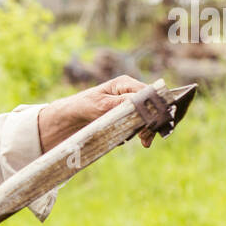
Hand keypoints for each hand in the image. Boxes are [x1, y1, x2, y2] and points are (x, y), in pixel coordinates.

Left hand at [37, 75, 154, 150]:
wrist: (69, 119)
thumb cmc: (82, 106)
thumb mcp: (102, 104)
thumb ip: (122, 103)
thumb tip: (142, 102)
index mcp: (125, 83)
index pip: (150, 93)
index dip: (156, 107)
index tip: (153, 123)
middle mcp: (130, 92)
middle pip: (152, 107)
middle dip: (151, 123)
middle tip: (146, 139)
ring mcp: (129, 105)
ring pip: (147, 118)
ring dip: (143, 131)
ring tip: (142, 142)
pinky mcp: (126, 117)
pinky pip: (137, 126)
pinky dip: (135, 134)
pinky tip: (126, 138)